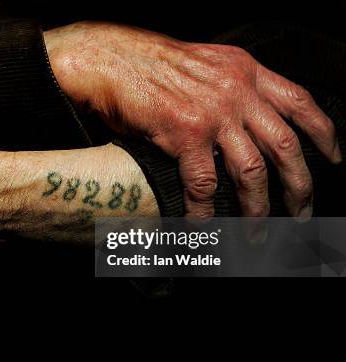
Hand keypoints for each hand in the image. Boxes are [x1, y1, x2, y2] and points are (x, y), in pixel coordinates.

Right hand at [45, 21, 340, 217]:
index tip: (332, 157)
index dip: (322, 134)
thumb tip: (239, 124)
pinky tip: (203, 226)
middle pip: (286, 145)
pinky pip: (204, 184)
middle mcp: (236, 90)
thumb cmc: (146, 63)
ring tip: (257, 231)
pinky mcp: (185, 134)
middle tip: (301, 211)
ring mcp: (214, 113)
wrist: (109, 59)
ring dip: (258, 208)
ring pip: (253, 172)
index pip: (300, 102)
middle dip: (299, 186)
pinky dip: (205, 211)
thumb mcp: (202, 64)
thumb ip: (227, 88)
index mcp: (244, 70)